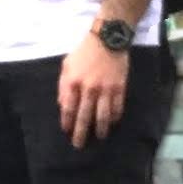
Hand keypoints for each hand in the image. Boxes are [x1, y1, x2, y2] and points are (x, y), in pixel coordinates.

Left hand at [57, 31, 129, 147]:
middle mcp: (89, 88)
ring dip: (101, 129)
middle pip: (84, 117)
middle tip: (79, 145)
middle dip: (81, 133)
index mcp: (73, 82)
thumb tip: (63, 105)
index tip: (67, 131)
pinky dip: (115, 117)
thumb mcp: (67, 65)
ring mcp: (105, 89)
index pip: (68, 108)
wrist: (107, 38)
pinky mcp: (119, 88)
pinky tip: (112, 122)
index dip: (67, 122)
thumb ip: (63, 86)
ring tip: (100, 137)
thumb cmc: (84, 52)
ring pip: (103, 116)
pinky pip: (117, 108)